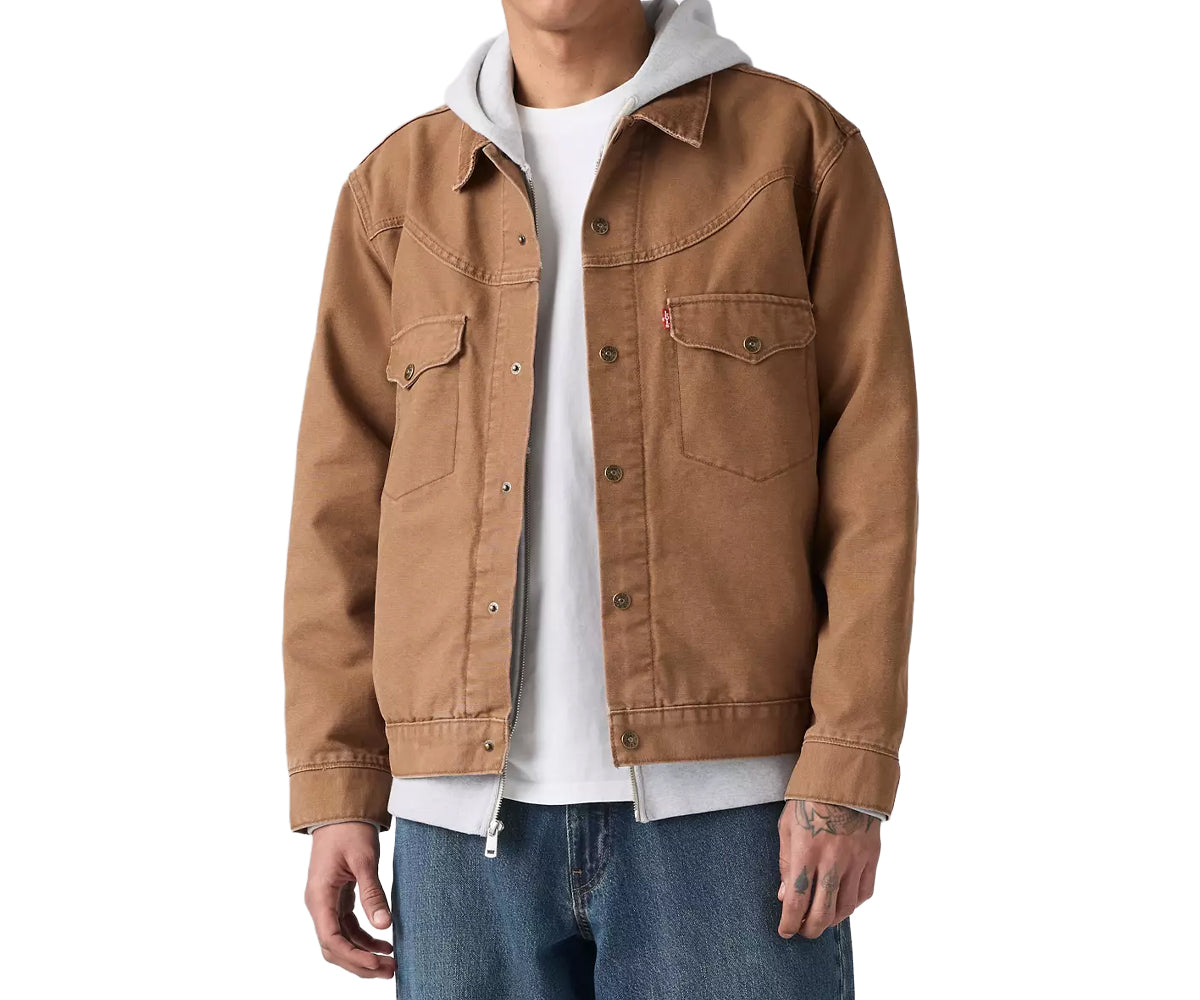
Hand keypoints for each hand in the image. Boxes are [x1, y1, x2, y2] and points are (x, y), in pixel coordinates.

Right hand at [304, 822, 395, 978]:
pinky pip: (347, 928)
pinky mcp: (337, 899)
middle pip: (335, 947)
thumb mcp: (364, 860)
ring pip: (341, 940)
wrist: (340, 810)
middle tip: (389, 972)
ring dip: (363, 955)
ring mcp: (326, 902)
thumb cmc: (349, 830)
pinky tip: (384, 944)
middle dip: (360, 964)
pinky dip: (364, 939)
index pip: (332, 940)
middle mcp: (318, 904)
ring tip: (390, 964)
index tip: (378, 964)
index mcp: (319, 897)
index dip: (354, 957)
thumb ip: (372, 893)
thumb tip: (384, 925)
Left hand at [776, 800, 879, 938]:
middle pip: (822, 912)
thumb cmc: (809, 800)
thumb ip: (786, 864)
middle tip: (803, 930)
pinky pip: (864, 892)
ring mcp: (854, 860)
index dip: (789, 922)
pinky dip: (853, 905)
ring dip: (831, 920)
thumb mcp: (787, 827)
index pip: (797, 900)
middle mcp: (831, 860)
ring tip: (821, 920)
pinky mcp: (871, 857)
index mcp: (805, 851)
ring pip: (845, 907)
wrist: (845, 779)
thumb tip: (785, 896)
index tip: (785, 931)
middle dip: (810, 929)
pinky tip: (842, 904)